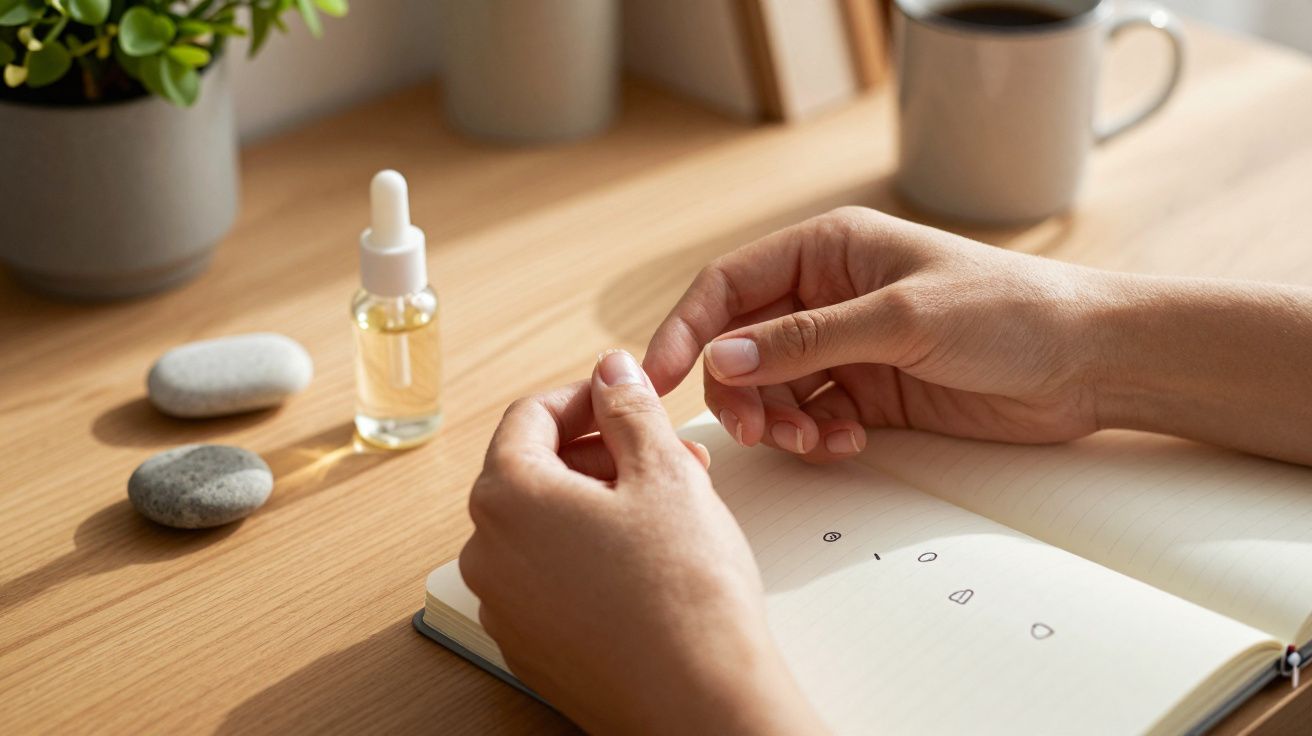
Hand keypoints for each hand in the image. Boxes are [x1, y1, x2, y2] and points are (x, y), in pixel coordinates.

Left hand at [460, 350, 823, 734]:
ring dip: (601, 503)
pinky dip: (590, 554)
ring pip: (546, 527)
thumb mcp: (664, 472)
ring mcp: (506, 607)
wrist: (699, 705)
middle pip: (535, 471)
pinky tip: (649, 563)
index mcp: (508, 496)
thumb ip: (629, 407)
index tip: (626, 397)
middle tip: (666, 455)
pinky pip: (551, 577)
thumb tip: (610, 371)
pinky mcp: (531, 647)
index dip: (586, 396)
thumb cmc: (685, 593)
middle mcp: (488, 552)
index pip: (530, 416)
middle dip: (602, 453)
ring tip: (670, 509)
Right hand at [643, 207, 1106, 461]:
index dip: (685, 330)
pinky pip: (811, 417)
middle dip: (739, 392)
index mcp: (828, 249)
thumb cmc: (1008, 311)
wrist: (1088, 362)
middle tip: (759, 431)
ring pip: (770, 389)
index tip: (655, 379)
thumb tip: (720, 361)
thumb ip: (804, 341)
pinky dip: (815, 437)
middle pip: (740, 346)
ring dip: (777, 422)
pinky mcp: (870, 392)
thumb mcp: (900, 319)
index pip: (728, 286)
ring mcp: (847, 347)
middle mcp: (827, 295)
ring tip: (814, 442)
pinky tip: (847, 442)